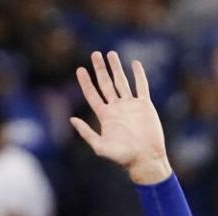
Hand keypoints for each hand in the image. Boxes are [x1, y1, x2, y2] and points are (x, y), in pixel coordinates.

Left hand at [70, 51, 171, 185]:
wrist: (146, 159)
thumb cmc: (123, 157)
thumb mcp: (101, 147)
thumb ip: (86, 133)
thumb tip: (72, 119)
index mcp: (105, 116)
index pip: (92, 95)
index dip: (86, 82)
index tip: (80, 69)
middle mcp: (116, 108)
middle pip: (106, 84)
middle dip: (100, 69)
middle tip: (95, 54)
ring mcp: (130, 106)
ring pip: (121, 82)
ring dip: (116, 68)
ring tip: (110, 54)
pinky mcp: (144, 105)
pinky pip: (141, 86)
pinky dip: (138, 75)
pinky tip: (134, 64)